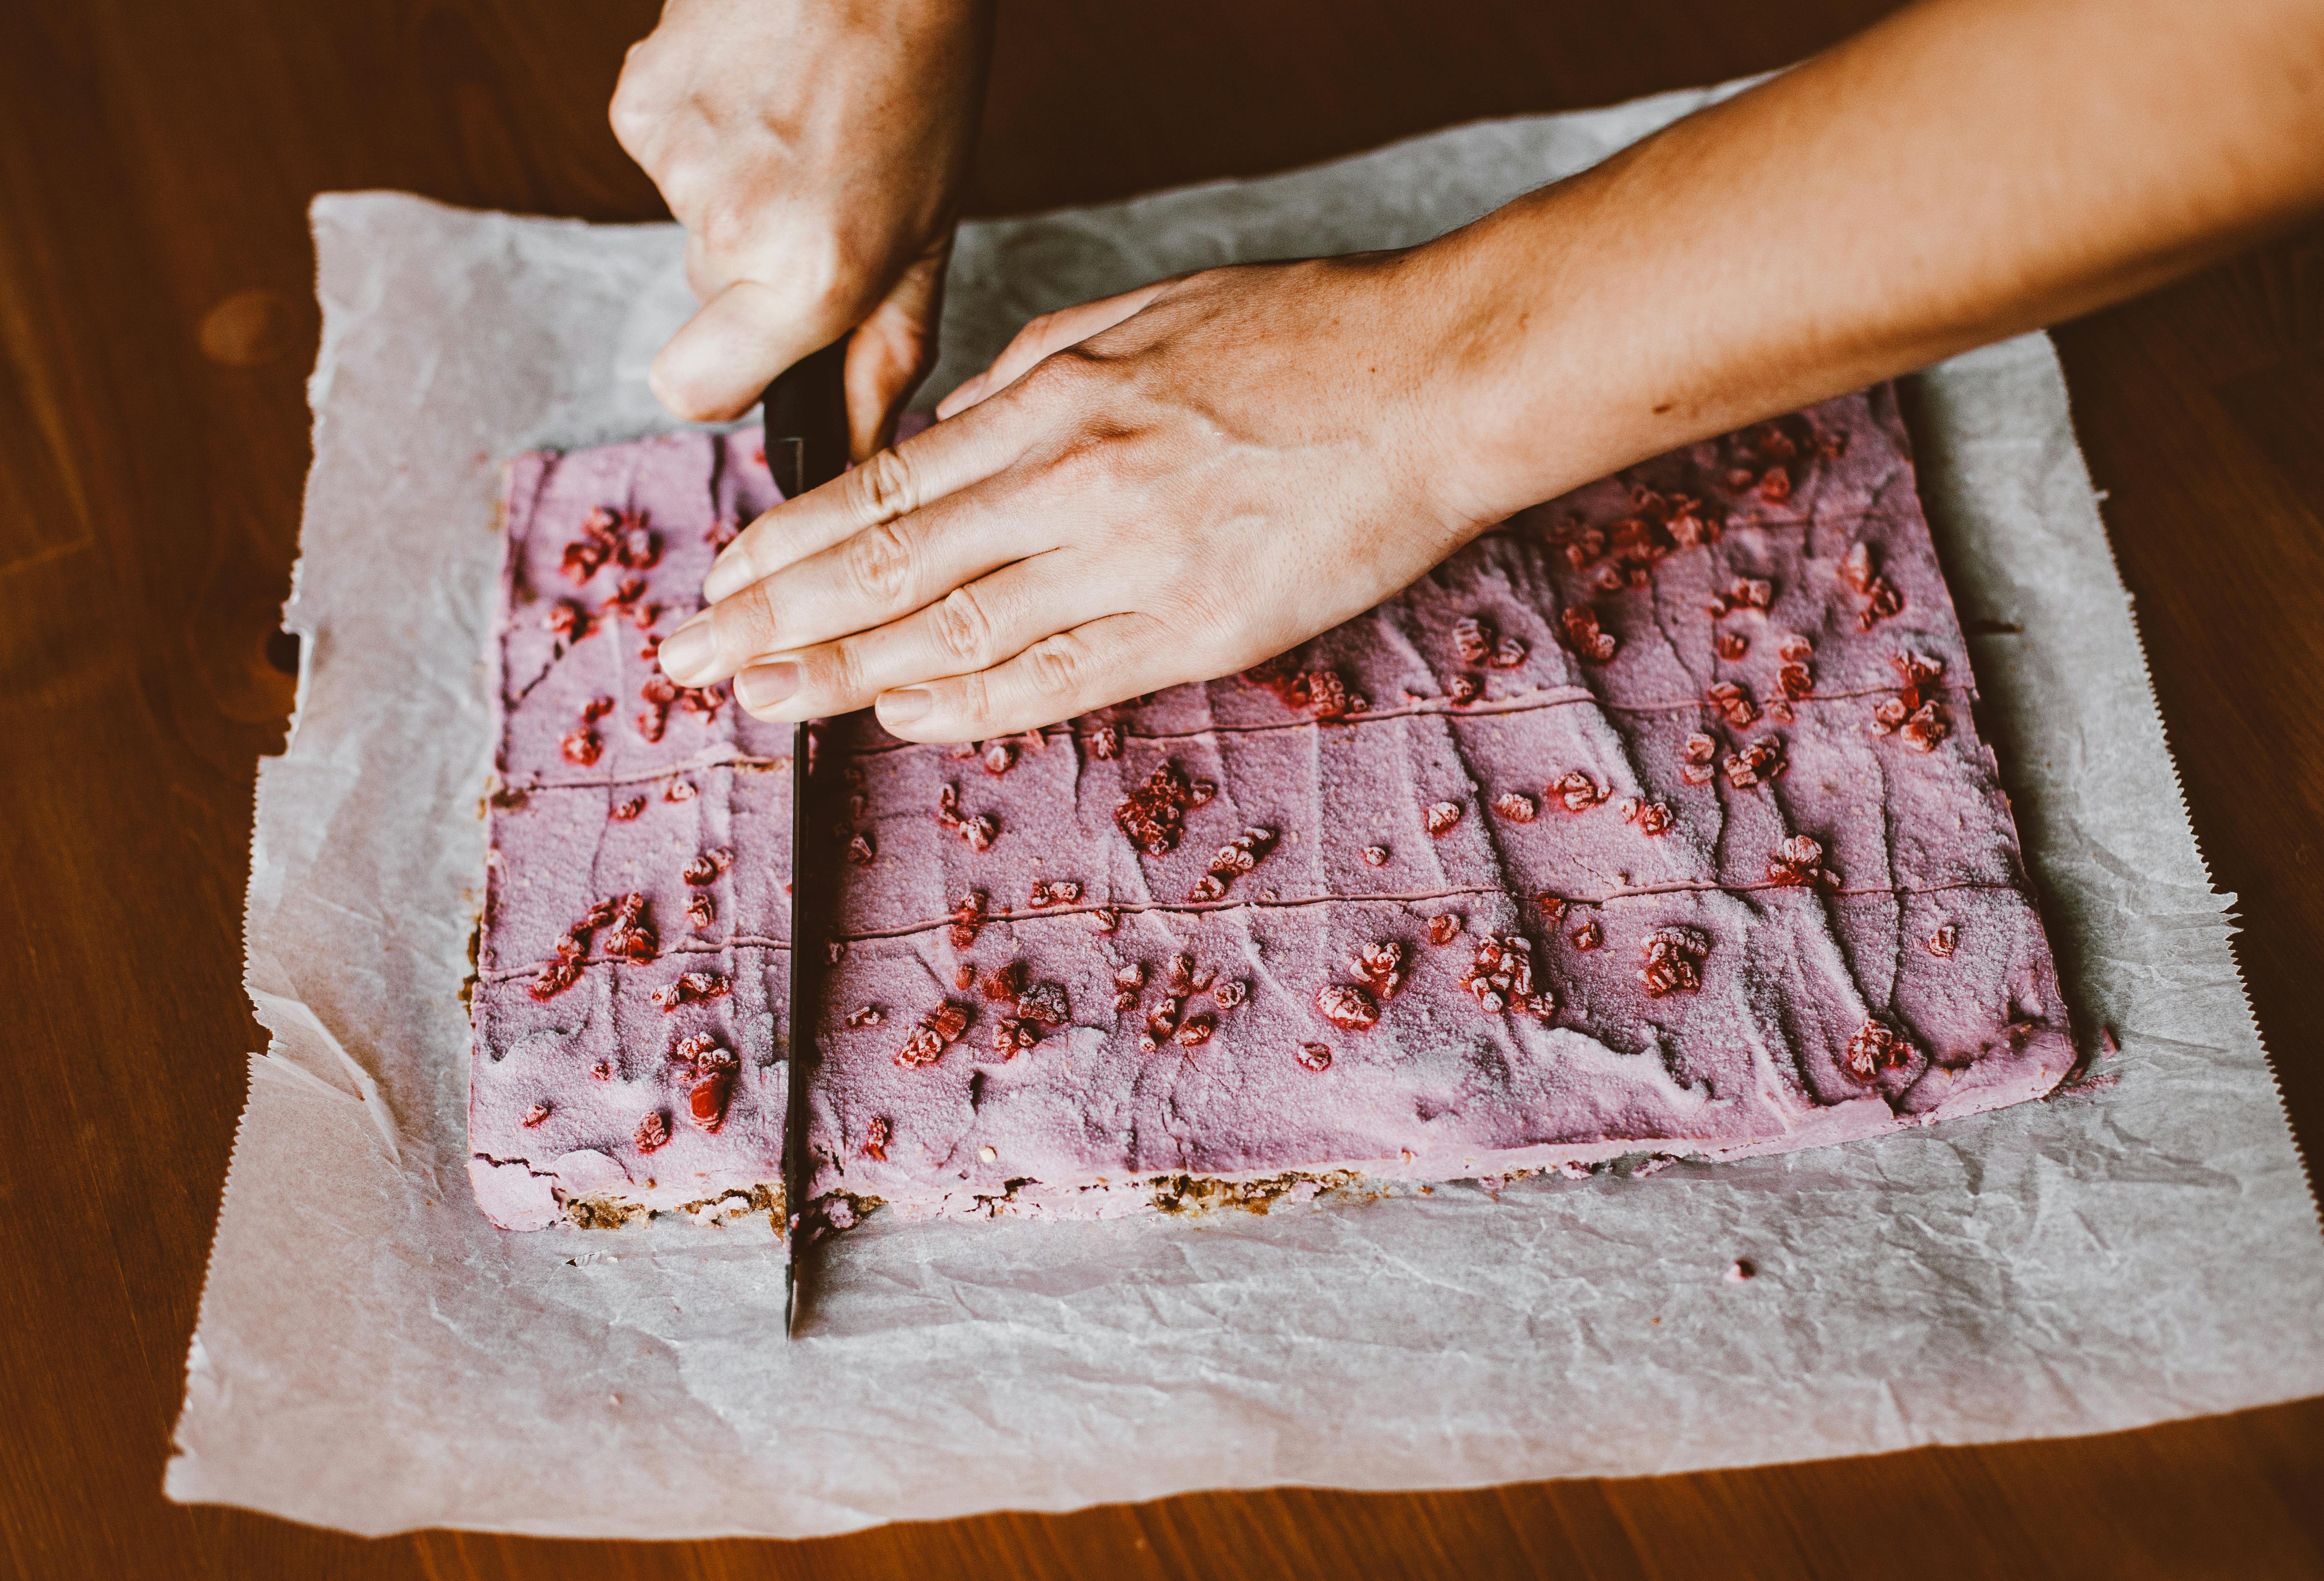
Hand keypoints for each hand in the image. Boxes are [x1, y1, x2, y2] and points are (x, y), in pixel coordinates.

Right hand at [609, 0, 991, 455]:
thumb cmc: (920, 83)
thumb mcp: (929, 238)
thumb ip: (882, 358)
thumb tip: (845, 455)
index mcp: (808, 277)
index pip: (693, 394)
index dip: (724, 379)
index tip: (762, 348)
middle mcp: (728, 227)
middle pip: (703, 304)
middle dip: (755, 272)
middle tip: (823, 195)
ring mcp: (673, 160)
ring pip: (691, 225)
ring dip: (741, 194)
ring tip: (803, 129)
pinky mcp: (635, 101)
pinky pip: (666, 157)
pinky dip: (711, 135)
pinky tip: (762, 90)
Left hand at [654, 252, 1507, 739]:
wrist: (1434, 385)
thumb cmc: (1298, 340)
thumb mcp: (1138, 319)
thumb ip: (1027, 383)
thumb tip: (942, 444)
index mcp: (1056, 404)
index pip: (886, 490)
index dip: (789, 543)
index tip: (722, 577)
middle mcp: (1075, 487)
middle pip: (891, 568)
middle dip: (778, 616)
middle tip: (694, 659)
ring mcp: (1134, 565)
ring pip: (955, 632)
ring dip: (844, 670)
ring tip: (764, 699)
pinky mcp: (1197, 628)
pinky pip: (1060, 678)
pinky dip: (972, 703)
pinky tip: (902, 717)